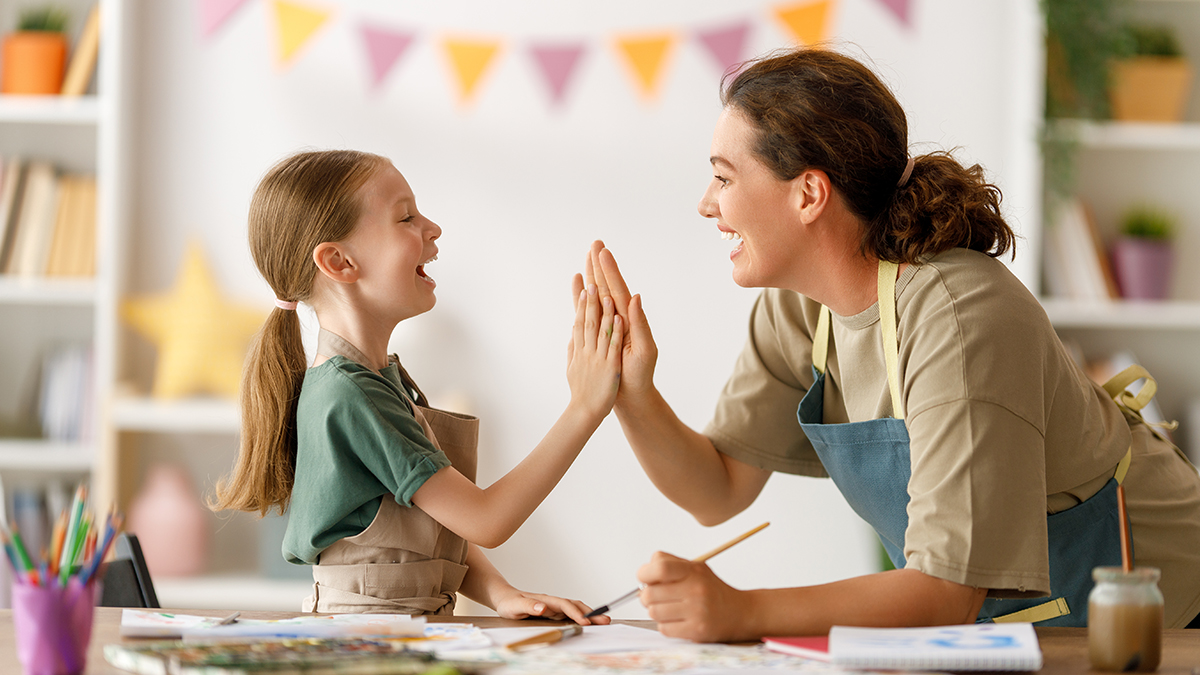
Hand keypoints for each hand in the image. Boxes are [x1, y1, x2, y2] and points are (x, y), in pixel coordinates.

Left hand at [492, 587, 612, 624]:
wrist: (504, 597)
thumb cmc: (509, 602)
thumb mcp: (515, 605)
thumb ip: (529, 606)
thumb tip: (544, 607)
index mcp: (546, 600)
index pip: (565, 606)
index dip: (576, 613)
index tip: (586, 622)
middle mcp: (553, 602)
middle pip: (576, 606)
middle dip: (591, 613)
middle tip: (606, 620)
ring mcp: (554, 607)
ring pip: (575, 609)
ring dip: (590, 615)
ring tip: (603, 621)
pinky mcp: (553, 612)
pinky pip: (570, 614)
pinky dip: (581, 618)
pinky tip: (588, 623)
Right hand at [572, 241, 657, 406]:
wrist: (631, 394)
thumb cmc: (640, 375)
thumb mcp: (645, 350)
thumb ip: (640, 324)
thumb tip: (635, 297)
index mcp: (629, 319)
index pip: (618, 289)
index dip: (610, 271)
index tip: (603, 252)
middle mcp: (618, 318)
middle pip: (607, 286)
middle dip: (600, 266)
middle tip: (595, 244)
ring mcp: (608, 325)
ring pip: (597, 295)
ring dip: (592, 276)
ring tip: (586, 257)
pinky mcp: (598, 335)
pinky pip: (587, 311)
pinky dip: (582, 298)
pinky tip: (579, 286)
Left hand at [637, 551, 751, 642]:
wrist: (739, 612)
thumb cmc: (711, 590)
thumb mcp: (695, 568)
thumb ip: (669, 564)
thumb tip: (643, 575)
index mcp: (693, 571)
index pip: (660, 567)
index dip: (645, 573)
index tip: (645, 578)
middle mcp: (696, 589)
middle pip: (649, 593)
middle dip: (646, 596)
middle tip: (655, 597)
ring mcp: (697, 611)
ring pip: (654, 612)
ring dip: (656, 612)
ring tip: (668, 609)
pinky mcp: (697, 630)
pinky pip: (664, 628)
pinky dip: (666, 625)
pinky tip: (677, 620)